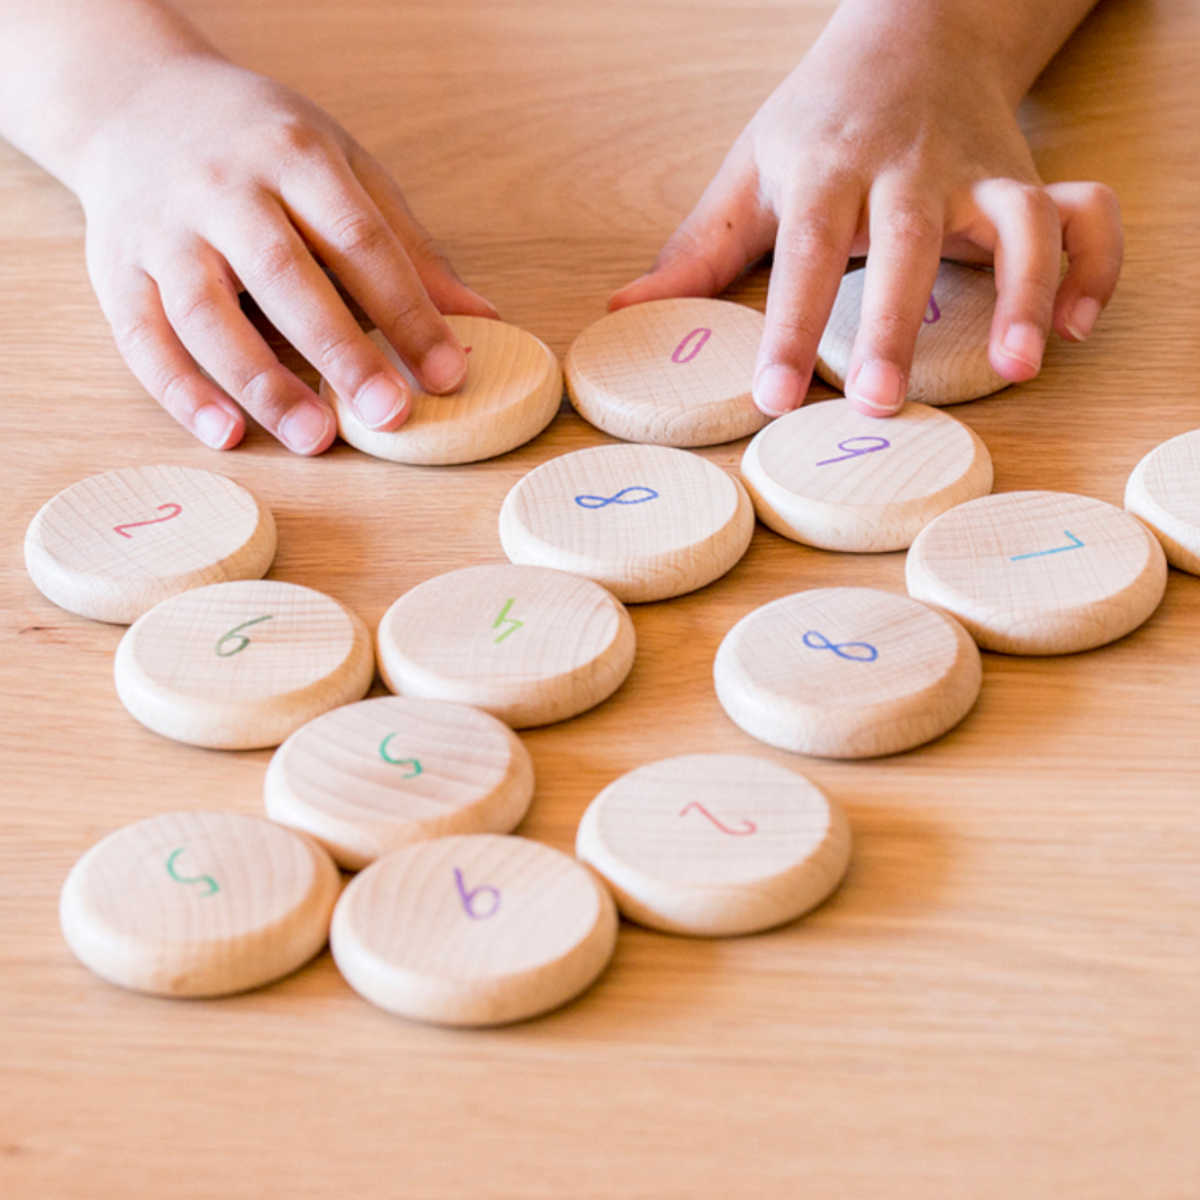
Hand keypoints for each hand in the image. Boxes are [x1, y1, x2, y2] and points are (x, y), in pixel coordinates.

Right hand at [75, 54, 495, 451]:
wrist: (134, 101)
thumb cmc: (263, 148)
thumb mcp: (343, 170)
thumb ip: (407, 248)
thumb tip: (482, 320)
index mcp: (294, 155)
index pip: (360, 240)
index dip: (408, 311)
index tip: (449, 373)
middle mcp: (223, 188)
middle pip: (285, 275)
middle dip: (341, 351)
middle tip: (391, 415)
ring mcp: (162, 229)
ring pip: (207, 312)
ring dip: (262, 382)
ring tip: (315, 439)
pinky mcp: (114, 269)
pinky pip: (142, 337)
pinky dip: (182, 392)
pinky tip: (227, 434)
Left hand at [610, 10, 1121, 417]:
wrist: (913, 27)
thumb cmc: (820, 117)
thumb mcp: (751, 171)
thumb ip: (697, 249)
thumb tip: (622, 313)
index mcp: (826, 170)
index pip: (803, 253)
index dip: (788, 327)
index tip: (774, 398)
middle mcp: (905, 169)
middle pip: (905, 240)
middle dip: (895, 320)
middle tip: (881, 399)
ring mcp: (975, 170)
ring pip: (1015, 222)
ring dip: (1023, 292)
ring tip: (1020, 367)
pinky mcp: (1028, 176)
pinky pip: (1083, 214)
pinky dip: (1093, 266)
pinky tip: (1079, 328)